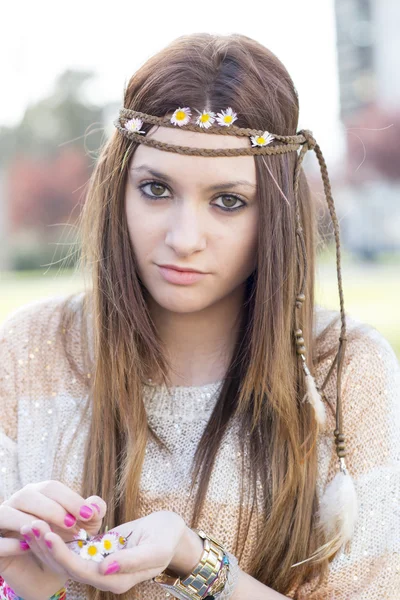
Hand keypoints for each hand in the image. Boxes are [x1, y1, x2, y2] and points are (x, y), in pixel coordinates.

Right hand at [0, 480, 106, 599]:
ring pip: (5, 512)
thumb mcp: (84, 528)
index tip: (88, 515)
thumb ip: (93, 513)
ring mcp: (2, 522)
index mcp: (39, 494)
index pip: (51, 488)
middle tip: (72, 525)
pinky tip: (26, 547)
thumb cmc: (64, 542)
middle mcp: (18, 503)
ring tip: (47, 535)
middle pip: (28, 495)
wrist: (44, 573)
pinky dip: (9, 543)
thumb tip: (95, 505)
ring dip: (25, 521)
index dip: (70, 499)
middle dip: (51, 508)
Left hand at [23, 510, 200, 594]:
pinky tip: (46, 524)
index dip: (63, 555)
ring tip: (31, 524)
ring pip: (67, 557)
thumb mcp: (155, 548)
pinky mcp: (98, 551)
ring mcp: (100, 564)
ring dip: (49, 543)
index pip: (82, 571)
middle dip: (48, 548)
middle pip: (68, 566)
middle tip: (31, 526)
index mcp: (117, 580)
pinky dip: (60, 536)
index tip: (48, 535)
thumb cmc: (166, 539)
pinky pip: (75, 547)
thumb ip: (132, 561)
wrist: (171, 533)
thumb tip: (105, 568)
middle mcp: (104, 575)